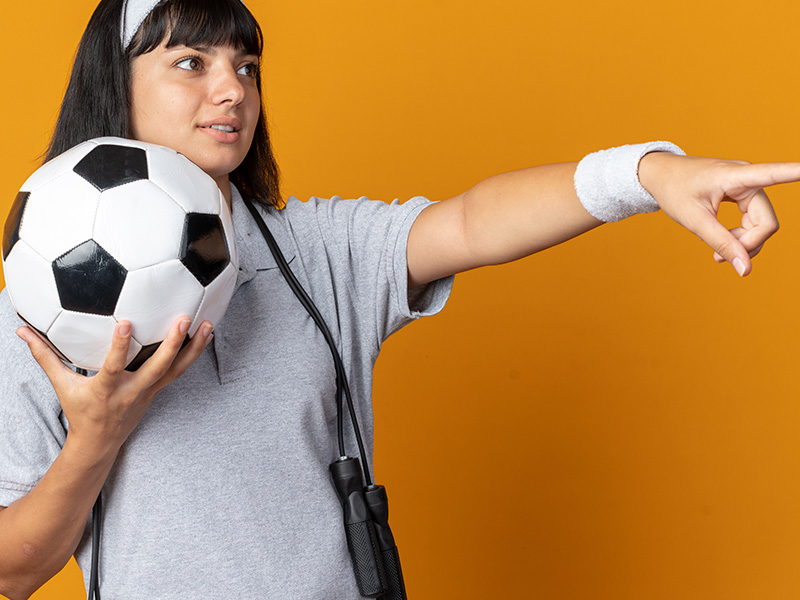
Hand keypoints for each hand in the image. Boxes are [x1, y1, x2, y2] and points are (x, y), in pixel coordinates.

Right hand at [15, 317, 212, 453]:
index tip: (127, 322)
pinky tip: (207, 335)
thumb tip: (22, 331)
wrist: (100, 443)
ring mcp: (149, 392)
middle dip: (171, 344)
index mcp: (107, 389)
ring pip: (176, 370)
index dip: (120, 346)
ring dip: (193, 348)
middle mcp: (132, 390)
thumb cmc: (80, 411)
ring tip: (208, 325)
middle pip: (157, 368)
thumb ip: (45, 356)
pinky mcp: (158, 391)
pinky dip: (193, 354)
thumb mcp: (62, 384)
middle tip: (183, 319)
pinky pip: (180, 371)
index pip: (113, 366)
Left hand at [638, 152, 799, 275]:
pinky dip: (740, 235)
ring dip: (743, 242)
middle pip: (766, 222)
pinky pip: (753, 221)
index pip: (773, 174)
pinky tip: (721, 240)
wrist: (661, 175)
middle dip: (746, 244)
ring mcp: (748, 185)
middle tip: (716, 258)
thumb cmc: (674, 191)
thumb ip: (721, 243)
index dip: (795, 173)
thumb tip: (746, 270)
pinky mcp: (744, 193)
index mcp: (735, 176)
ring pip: (762, 224)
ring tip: (715, 252)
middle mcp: (748, 178)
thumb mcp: (694, 221)